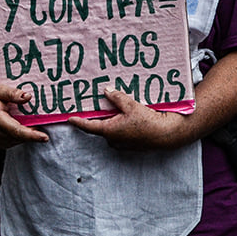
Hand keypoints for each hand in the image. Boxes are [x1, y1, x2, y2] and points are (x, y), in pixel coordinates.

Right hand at [0, 83, 48, 147]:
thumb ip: (14, 93)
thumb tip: (27, 96)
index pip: (17, 131)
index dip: (32, 136)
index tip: (44, 137)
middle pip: (17, 137)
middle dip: (31, 133)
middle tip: (39, 123)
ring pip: (13, 142)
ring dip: (23, 136)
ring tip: (28, 125)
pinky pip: (7, 143)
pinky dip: (15, 138)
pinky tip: (18, 129)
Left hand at [67, 89, 187, 150]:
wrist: (166, 134)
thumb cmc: (147, 120)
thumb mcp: (131, 105)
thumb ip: (117, 98)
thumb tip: (106, 90)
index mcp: (108, 130)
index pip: (88, 125)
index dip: (79, 121)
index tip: (70, 119)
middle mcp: (112, 139)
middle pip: (102, 127)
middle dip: (102, 118)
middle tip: (101, 107)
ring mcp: (121, 144)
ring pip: (112, 130)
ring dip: (114, 122)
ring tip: (121, 111)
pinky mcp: (131, 145)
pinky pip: (122, 134)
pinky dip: (123, 126)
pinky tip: (132, 119)